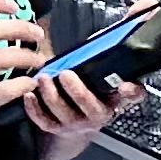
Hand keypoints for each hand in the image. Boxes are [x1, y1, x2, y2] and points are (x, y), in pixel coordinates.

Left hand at [23, 66, 144, 159]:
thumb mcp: (105, 80)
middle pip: (89, 104)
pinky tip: (30, 94)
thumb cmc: (92, 95)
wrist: (81, 125)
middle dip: (77, 90)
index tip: (125, 85)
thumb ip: (110, 60)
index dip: (130, 91)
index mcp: (113, 99)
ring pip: (63, 112)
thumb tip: (110, 30)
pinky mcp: (57, 129)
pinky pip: (45, 122)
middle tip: (65, 74)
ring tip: (44, 78)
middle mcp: (96, 114)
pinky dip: (35, 109)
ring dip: (51, 95)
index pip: (130, 95)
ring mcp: (76, 123)